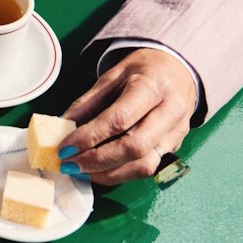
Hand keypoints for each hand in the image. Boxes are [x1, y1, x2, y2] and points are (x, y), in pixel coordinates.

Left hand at [58, 49, 199, 184]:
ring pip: (144, 165)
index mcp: (152, 86)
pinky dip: (121, 174)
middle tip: (69, 164)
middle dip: (96, 161)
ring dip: (108, 174)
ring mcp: (177, 131)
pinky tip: (100, 171)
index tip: (64, 148)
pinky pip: (148, 167)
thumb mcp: (112, 76)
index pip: (119, 119)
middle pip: (134, 147)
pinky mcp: (176, 146)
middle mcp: (170, 111)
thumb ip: (88, 102)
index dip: (89, 137)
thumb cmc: (144, 70)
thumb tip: (63, 126)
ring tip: (81, 172)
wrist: (179, 68)